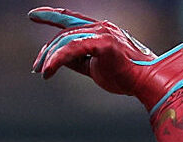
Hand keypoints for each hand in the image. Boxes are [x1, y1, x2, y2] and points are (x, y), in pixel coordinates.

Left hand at [29, 6, 182, 115]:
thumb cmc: (127, 78)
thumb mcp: (95, 68)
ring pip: (67, 41)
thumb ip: (78, 61)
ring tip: (42, 72)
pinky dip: (58, 59)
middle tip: (37, 68)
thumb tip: (58, 60)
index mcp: (102, 30)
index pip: (72, 19)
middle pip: (65, 34)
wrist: (149, 84)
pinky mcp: (104, 43)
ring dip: (51, 58)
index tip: (33, 16)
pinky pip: (73, 49)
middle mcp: (102, 27)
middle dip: (48, 51)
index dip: (51, 16)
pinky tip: (49, 70)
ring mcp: (104, 33)